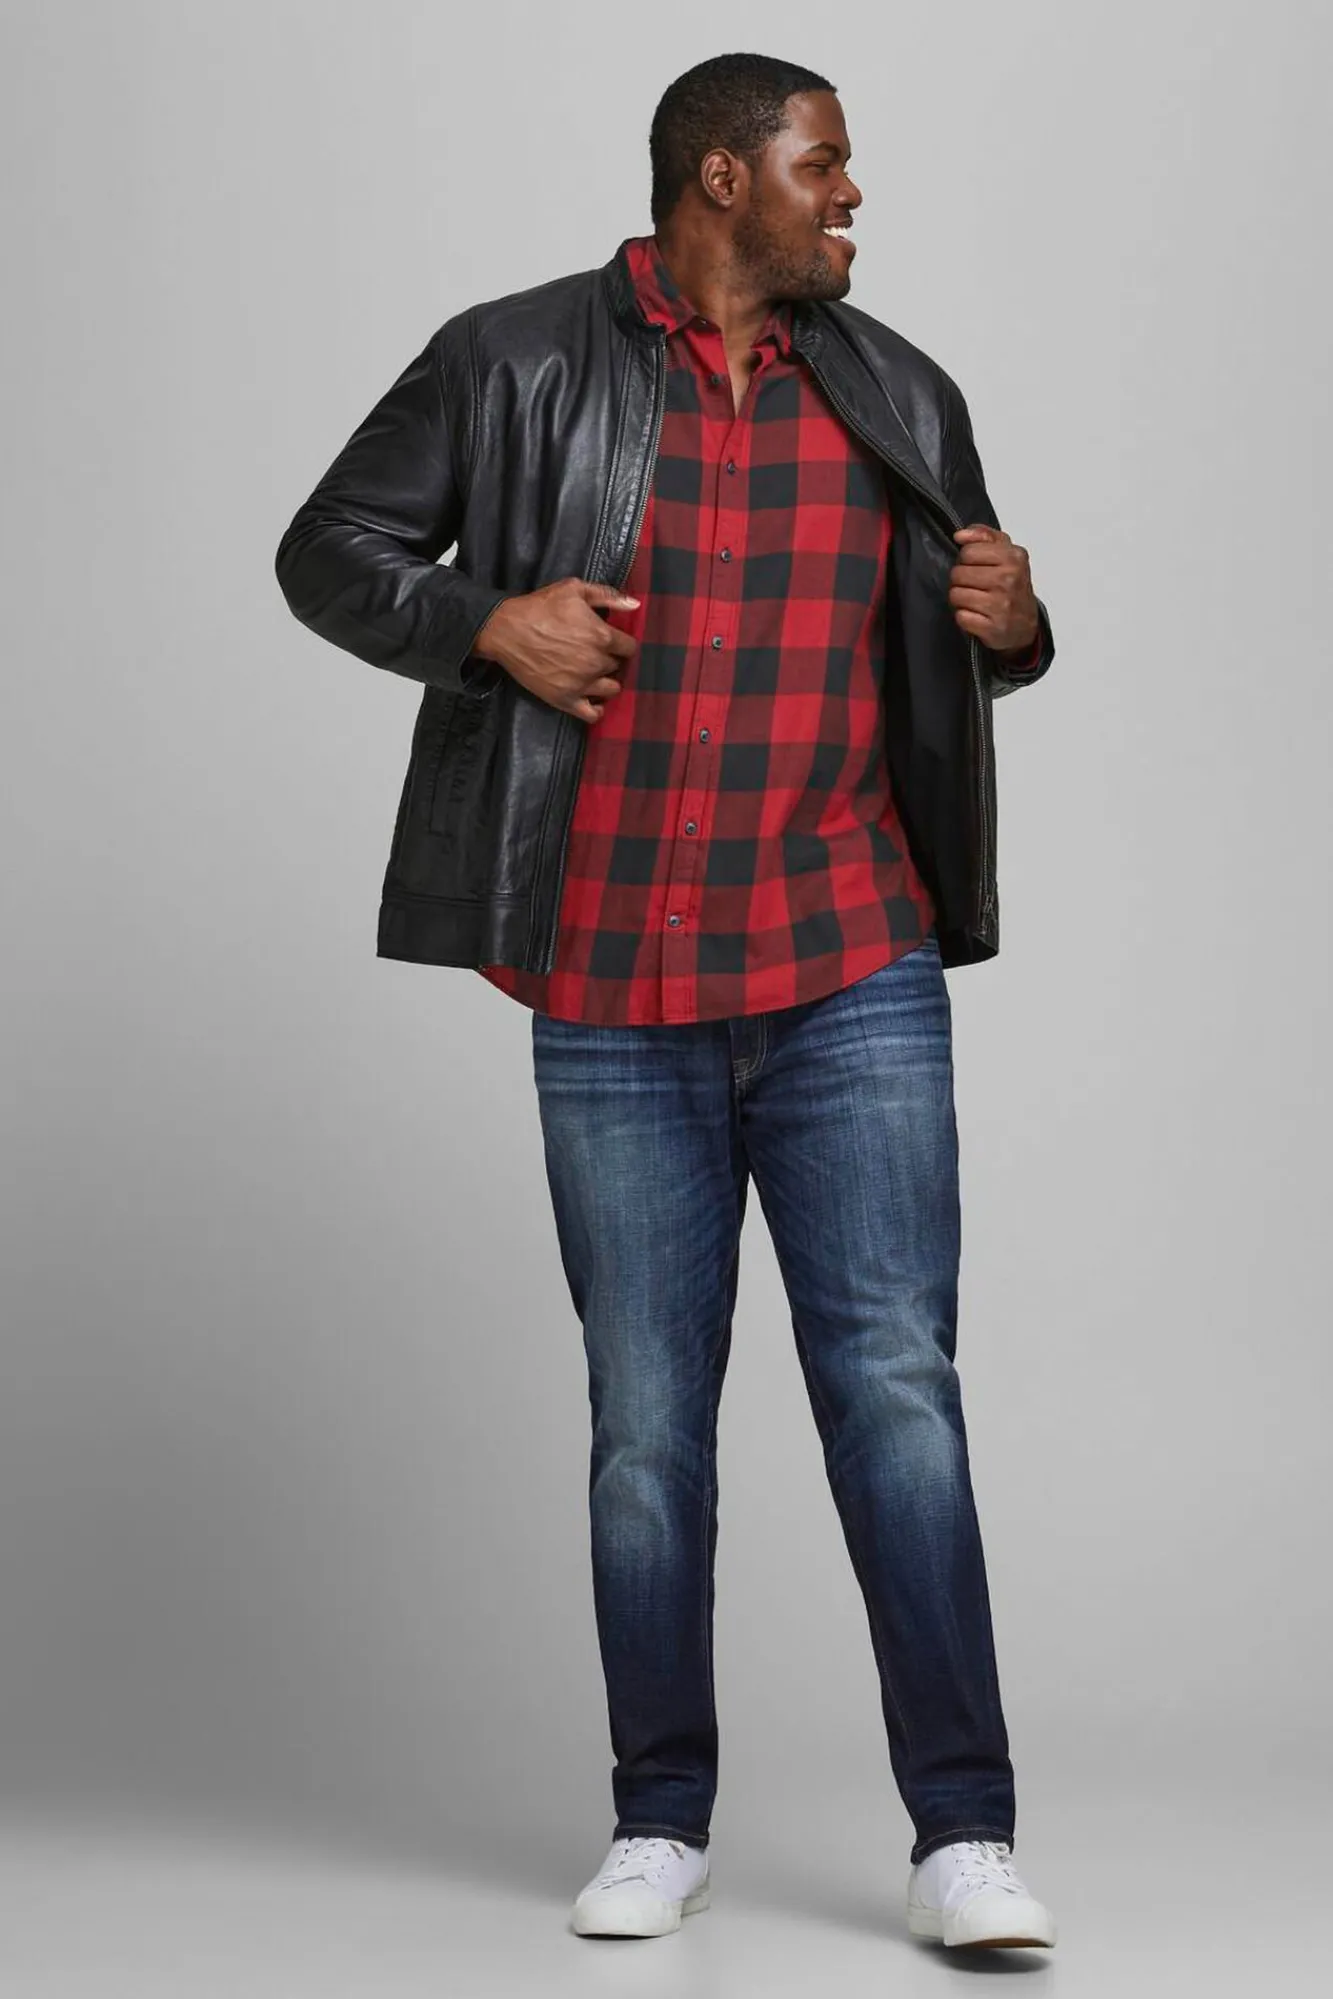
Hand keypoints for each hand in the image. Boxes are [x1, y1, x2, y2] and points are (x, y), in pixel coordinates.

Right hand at [472, 578, 639, 721]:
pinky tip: (591, 698)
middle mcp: (596, 663)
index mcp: (602, 636)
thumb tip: (636, 605)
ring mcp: (581, 684)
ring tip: (592, 674)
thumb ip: (607, 595)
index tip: (611, 641)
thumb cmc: (539, 607)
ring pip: (611, 690)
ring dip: (605, 682)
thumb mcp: (573, 589)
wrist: (506, 630)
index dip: (621, 643)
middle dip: (610, 660)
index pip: (629, 647)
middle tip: (595, 654)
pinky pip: (592, 714)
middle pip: (617, 667)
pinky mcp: (565, 699)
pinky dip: (596, 709)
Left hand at [949, 524, 1038, 653]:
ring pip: (956, 595)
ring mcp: (1001, 605)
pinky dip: (965, 617)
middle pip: (958, 573)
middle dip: (961, 580)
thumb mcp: (1006, 553)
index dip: (966, 560)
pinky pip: (961, 616)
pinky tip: (977, 615)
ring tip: (974, 600)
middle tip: (975, 586)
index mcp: (1013, 558)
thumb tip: (960, 535)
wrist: (1025, 624)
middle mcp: (1009, 580)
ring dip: (961, 599)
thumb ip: (984, 536)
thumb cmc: (1012, 585)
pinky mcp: (992, 627)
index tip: (976, 567)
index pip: (968, 552)